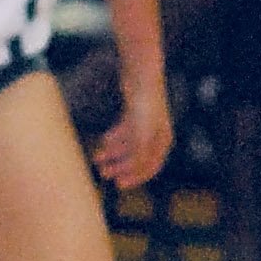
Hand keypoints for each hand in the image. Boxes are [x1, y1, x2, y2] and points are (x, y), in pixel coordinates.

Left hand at [92, 76, 172, 190]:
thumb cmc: (143, 106)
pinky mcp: (134, 113)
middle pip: (137, 157)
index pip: (151, 167)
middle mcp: (156, 134)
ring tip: (97, 159)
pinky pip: (123, 131)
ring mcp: (145, 123)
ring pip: (128, 145)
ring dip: (113, 154)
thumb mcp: (140, 135)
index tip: (119, 185)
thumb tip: (133, 172)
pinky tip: (104, 140)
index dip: (135, 177)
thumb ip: (139, 155)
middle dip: (119, 166)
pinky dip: (114, 138)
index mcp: (163, 141)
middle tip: (103, 173)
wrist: (141, 76)